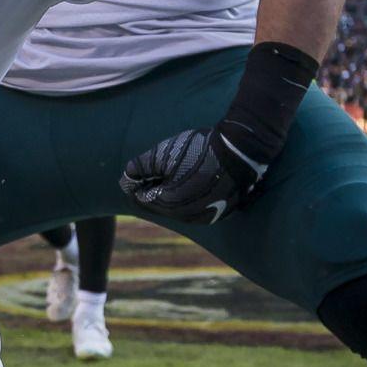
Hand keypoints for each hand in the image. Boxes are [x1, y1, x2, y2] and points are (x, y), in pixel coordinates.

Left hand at [120, 124, 269, 223]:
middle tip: (158, 170)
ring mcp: (207, 216)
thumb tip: (125, 181)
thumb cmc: (200, 149)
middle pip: (162, 206)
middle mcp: (188, 217)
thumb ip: (139, 167)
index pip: (143, 199)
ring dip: (174, 194)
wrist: (241, 149)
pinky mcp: (222, 212)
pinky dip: (191, 197)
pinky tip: (194, 179)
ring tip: (177, 172)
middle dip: (156, 189)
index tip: (140, 171)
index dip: (139, 184)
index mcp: (170, 204)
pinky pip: (198, 208)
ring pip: (180, 209)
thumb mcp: (162, 153)